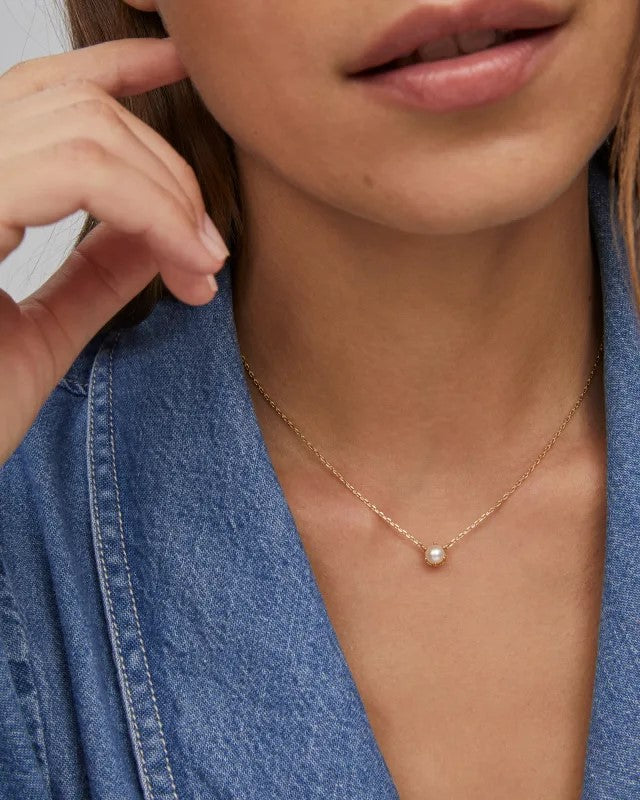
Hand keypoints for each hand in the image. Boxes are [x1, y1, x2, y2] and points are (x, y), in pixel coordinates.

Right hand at [0, 36, 228, 466]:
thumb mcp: (43, 331)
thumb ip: (96, 271)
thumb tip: (158, 225)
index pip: (39, 94)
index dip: (115, 65)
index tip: (182, 68)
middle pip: (81, 110)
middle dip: (170, 172)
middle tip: (209, 249)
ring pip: (88, 131)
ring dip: (170, 195)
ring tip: (202, 263)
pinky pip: (77, 171)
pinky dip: (149, 209)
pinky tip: (181, 258)